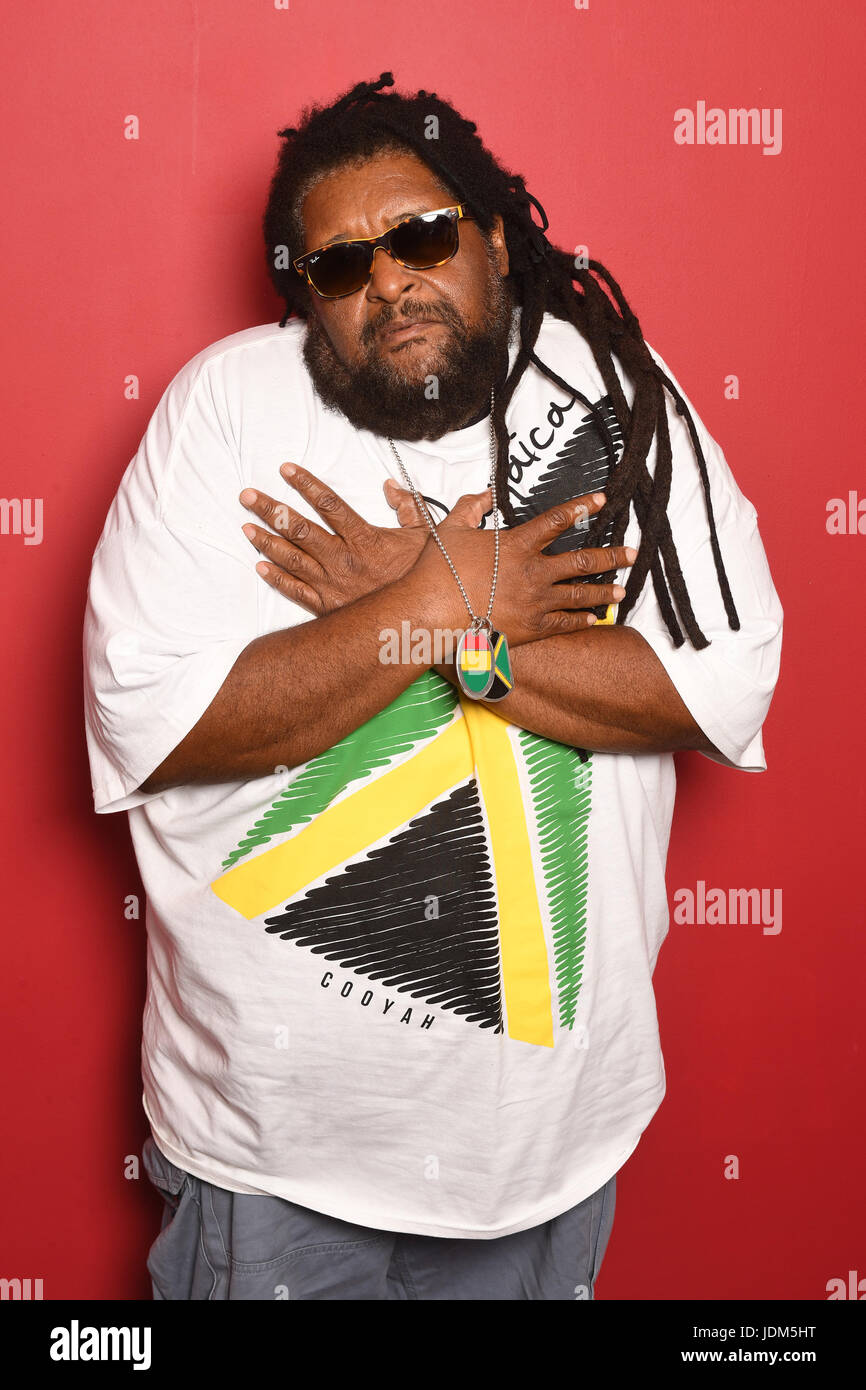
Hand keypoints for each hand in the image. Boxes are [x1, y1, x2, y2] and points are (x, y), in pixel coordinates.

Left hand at [239, 463, 492, 615]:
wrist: (421, 622)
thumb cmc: (423, 579)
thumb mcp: (426, 537)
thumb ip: (408, 507)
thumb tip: (391, 486)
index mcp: (364, 538)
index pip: (328, 504)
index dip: (306, 484)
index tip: (285, 470)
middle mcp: (343, 559)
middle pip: (299, 528)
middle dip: (271, 510)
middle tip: (247, 495)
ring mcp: (332, 584)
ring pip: (292, 558)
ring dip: (266, 541)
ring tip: (245, 526)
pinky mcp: (327, 607)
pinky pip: (296, 591)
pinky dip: (276, 579)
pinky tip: (259, 566)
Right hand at [404, 491, 637, 647]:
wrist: (429, 613)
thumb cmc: (436, 571)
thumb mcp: (450, 528)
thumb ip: (469, 506)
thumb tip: (483, 493)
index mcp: (517, 544)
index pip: (558, 519)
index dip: (582, 507)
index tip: (601, 500)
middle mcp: (533, 571)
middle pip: (582, 560)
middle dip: (611, 555)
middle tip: (632, 553)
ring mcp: (535, 601)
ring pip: (579, 594)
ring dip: (604, 591)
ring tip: (622, 590)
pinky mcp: (530, 628)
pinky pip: (564, 623)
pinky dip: (582, 621)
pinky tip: (595, 619)